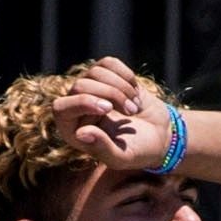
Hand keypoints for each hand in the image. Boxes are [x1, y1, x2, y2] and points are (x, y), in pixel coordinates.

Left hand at [54, 58, 175, 176]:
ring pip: (96, 71)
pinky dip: (126, 75)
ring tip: (135, 107)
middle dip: (110, 95)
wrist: (160, 136)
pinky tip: (135, 92)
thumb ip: (101, 148)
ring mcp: (91, 88)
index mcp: (73, 130)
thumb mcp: (121, 158)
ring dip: (122, 88)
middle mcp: (77, 106)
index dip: (83, 103)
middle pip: (80, 85)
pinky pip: (109, 63)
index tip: (108, 108)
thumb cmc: (138, 151)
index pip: (60, 107)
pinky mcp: (107, 75)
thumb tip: (80, 133)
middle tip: (131, 112)